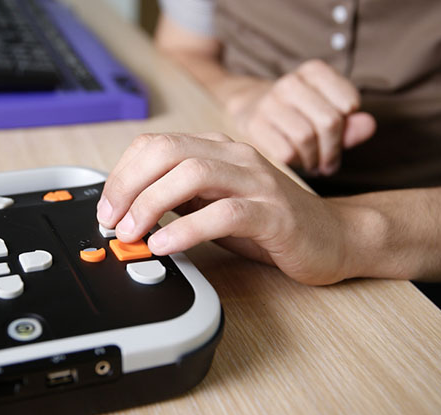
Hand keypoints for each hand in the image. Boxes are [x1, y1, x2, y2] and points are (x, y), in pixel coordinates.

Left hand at [97, 132, 361, 285]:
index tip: (106, 206)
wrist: (333, 237)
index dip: (122, 173)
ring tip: (133, 233)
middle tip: (111, 219)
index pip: (156, 144)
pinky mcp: (275, 214)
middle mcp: (235, 157)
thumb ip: (176, 200)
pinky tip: (167, 245)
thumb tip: (125, 211)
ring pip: (193, 174)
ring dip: (151, 204)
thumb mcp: (211, 205)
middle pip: (167, 152)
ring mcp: (257, 182)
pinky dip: (188, 228)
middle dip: (129, 185)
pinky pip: (225, 213)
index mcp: (216, 150)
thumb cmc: (268, 223)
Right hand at [226, 60, 375, 175]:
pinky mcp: (254, 125)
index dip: (348, 126)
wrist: (251, 108)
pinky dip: (296, 163)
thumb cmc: (300, 115)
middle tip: (330, 163)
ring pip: (305, 138)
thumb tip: (370, 126)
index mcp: (314, 71)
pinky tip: (297, 163)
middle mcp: (290, 82)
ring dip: (315, 160)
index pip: (348, 103)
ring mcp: (269, 103)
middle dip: (333, 149)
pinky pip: (285, 152)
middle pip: (328, 122)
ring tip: (315, 165)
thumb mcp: (329, 113)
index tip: (341, 135)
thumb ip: (352, 124)